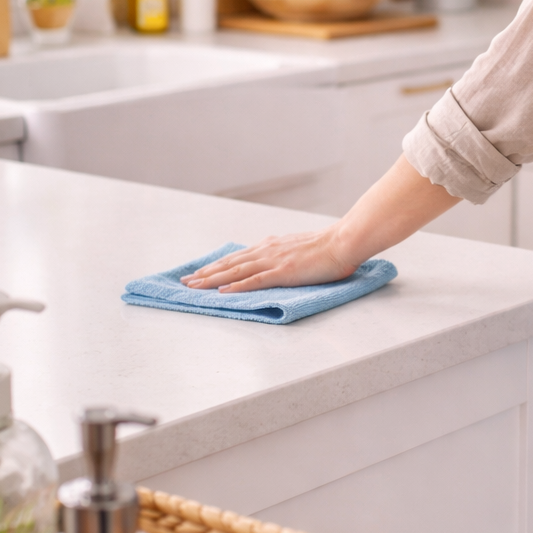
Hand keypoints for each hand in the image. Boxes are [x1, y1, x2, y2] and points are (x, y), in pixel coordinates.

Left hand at [180, 154, 459, 293]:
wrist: (346, 240)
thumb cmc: (331, 246)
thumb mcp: (302, 249)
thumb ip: (286, 255)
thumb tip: (279, 264)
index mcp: (272, 246)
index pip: (238, 257)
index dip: (217, 265)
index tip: (200, 272)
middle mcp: (268, 250)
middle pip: (230, 263)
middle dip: (205, 272)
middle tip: (186, 281)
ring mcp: (274, 261)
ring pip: (235, 271)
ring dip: (212, 279)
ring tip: (194, 286)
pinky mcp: (283, 272)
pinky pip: (254, 280)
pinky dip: (236, 286)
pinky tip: (222, 292)